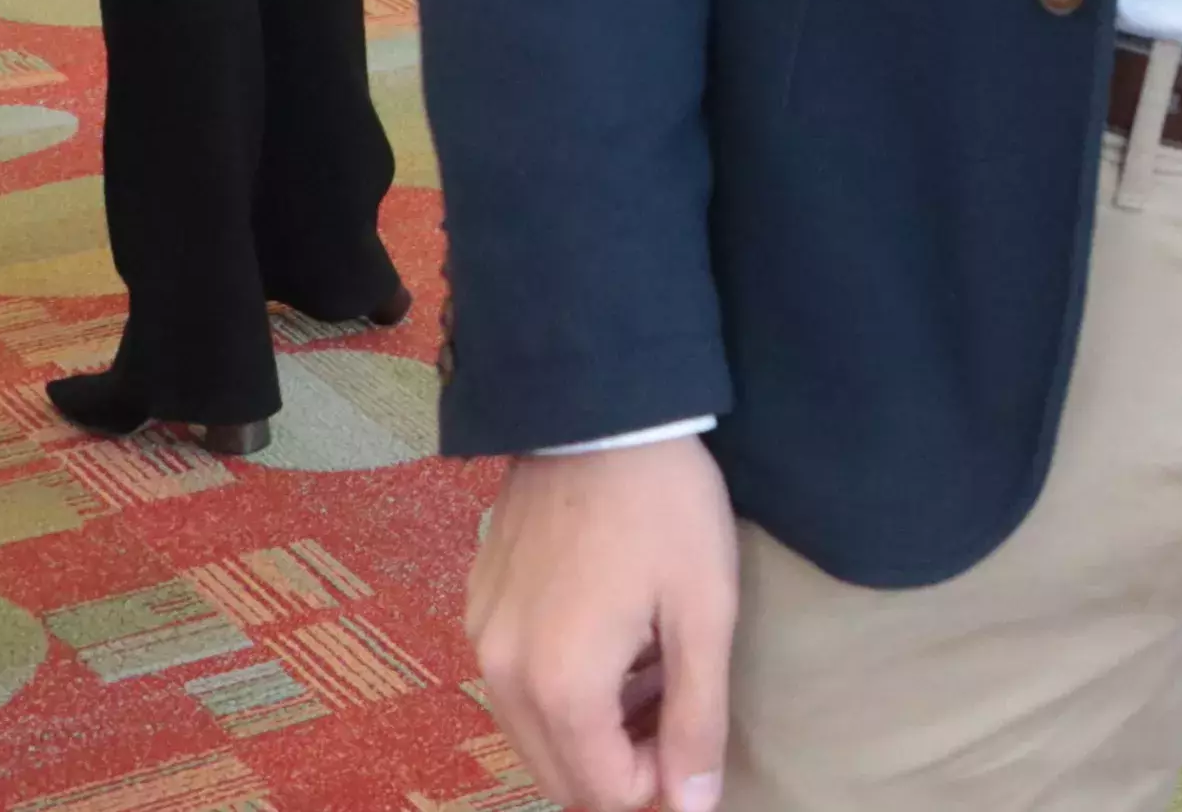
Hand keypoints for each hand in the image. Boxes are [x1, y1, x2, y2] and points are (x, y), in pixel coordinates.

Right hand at [469, 440, 738, 811]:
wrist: (597, 410)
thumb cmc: (665, 509)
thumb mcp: (703, 612)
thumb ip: (697, 718)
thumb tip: (691, 807)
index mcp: (559, 688)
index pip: (604, 794)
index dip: (661, 783)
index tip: (697, 733)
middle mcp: (501, 677)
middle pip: (561, 775)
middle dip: (625, 763)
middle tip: (679, 705)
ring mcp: (481, 641)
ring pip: (535, 733)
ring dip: (594, 728)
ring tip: (652, 663)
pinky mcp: (477, 608)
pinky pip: (516, 684)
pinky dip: (562, 687)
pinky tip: (611, 635)